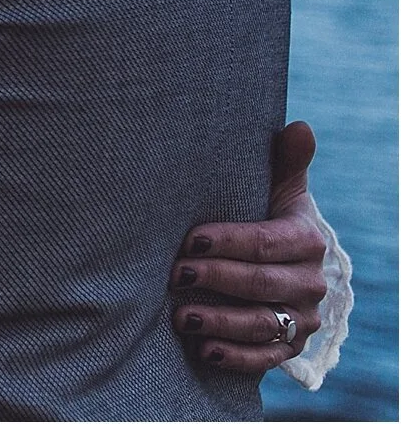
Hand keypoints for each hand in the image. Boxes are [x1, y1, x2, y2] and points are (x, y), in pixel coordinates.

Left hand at [170, 121, 328, 371]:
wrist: (275, 263)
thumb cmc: (262, 213)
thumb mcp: (274, 187)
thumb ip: (284, 162)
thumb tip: (299, 127)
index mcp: (306, 240)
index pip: (268, 242)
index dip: (230, 242)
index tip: (191, 240)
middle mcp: (310, 283)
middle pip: (263, 284)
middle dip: (218, 279)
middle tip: (175, 273)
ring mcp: (300, 319)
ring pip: (263, 325)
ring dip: (221, 321)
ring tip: (181, 315)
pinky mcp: (286, 347)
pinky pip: (264, 358)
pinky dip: (234, 356)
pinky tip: (203, 350)